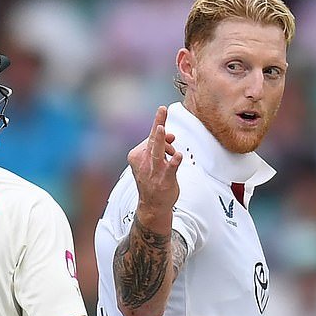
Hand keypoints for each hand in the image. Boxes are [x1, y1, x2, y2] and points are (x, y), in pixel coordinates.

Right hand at [127, 106, 182, 224]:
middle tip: (162, 110)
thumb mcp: (154, 161)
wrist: (152, 206)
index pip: (151, 137)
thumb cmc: (153, 181)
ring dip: (160, 140)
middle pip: (152, 140)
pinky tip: (178, 156)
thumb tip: (171, 135)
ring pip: (157, 153)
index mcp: (137, 156)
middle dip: (158, 123)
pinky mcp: (164, 181)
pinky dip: (173, 162)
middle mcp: (144, 162)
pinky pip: (169, 169)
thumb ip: (162, 147)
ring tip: (163, 129)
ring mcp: (153, 171)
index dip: (161, 128)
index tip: (163, 113)